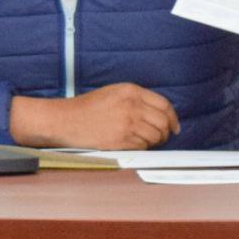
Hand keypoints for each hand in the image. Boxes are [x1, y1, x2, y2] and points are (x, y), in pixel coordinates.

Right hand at [9, 83, 180, 149]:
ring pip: (156, 136)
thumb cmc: (87, 108)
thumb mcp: (113, 93)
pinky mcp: (121, 140)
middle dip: (166, 132)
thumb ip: (136, 99)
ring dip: (154, 141)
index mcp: (130, 90)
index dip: (173, 118)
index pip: (164, 104)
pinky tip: (132, 144)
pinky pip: (143, 146)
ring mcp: (127, 123)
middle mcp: (132, 105)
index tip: (174, 126)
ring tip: (143, 141)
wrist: (64, 120)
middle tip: (161, 137)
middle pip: (163, 122)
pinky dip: (142, 148)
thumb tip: (160, 115)